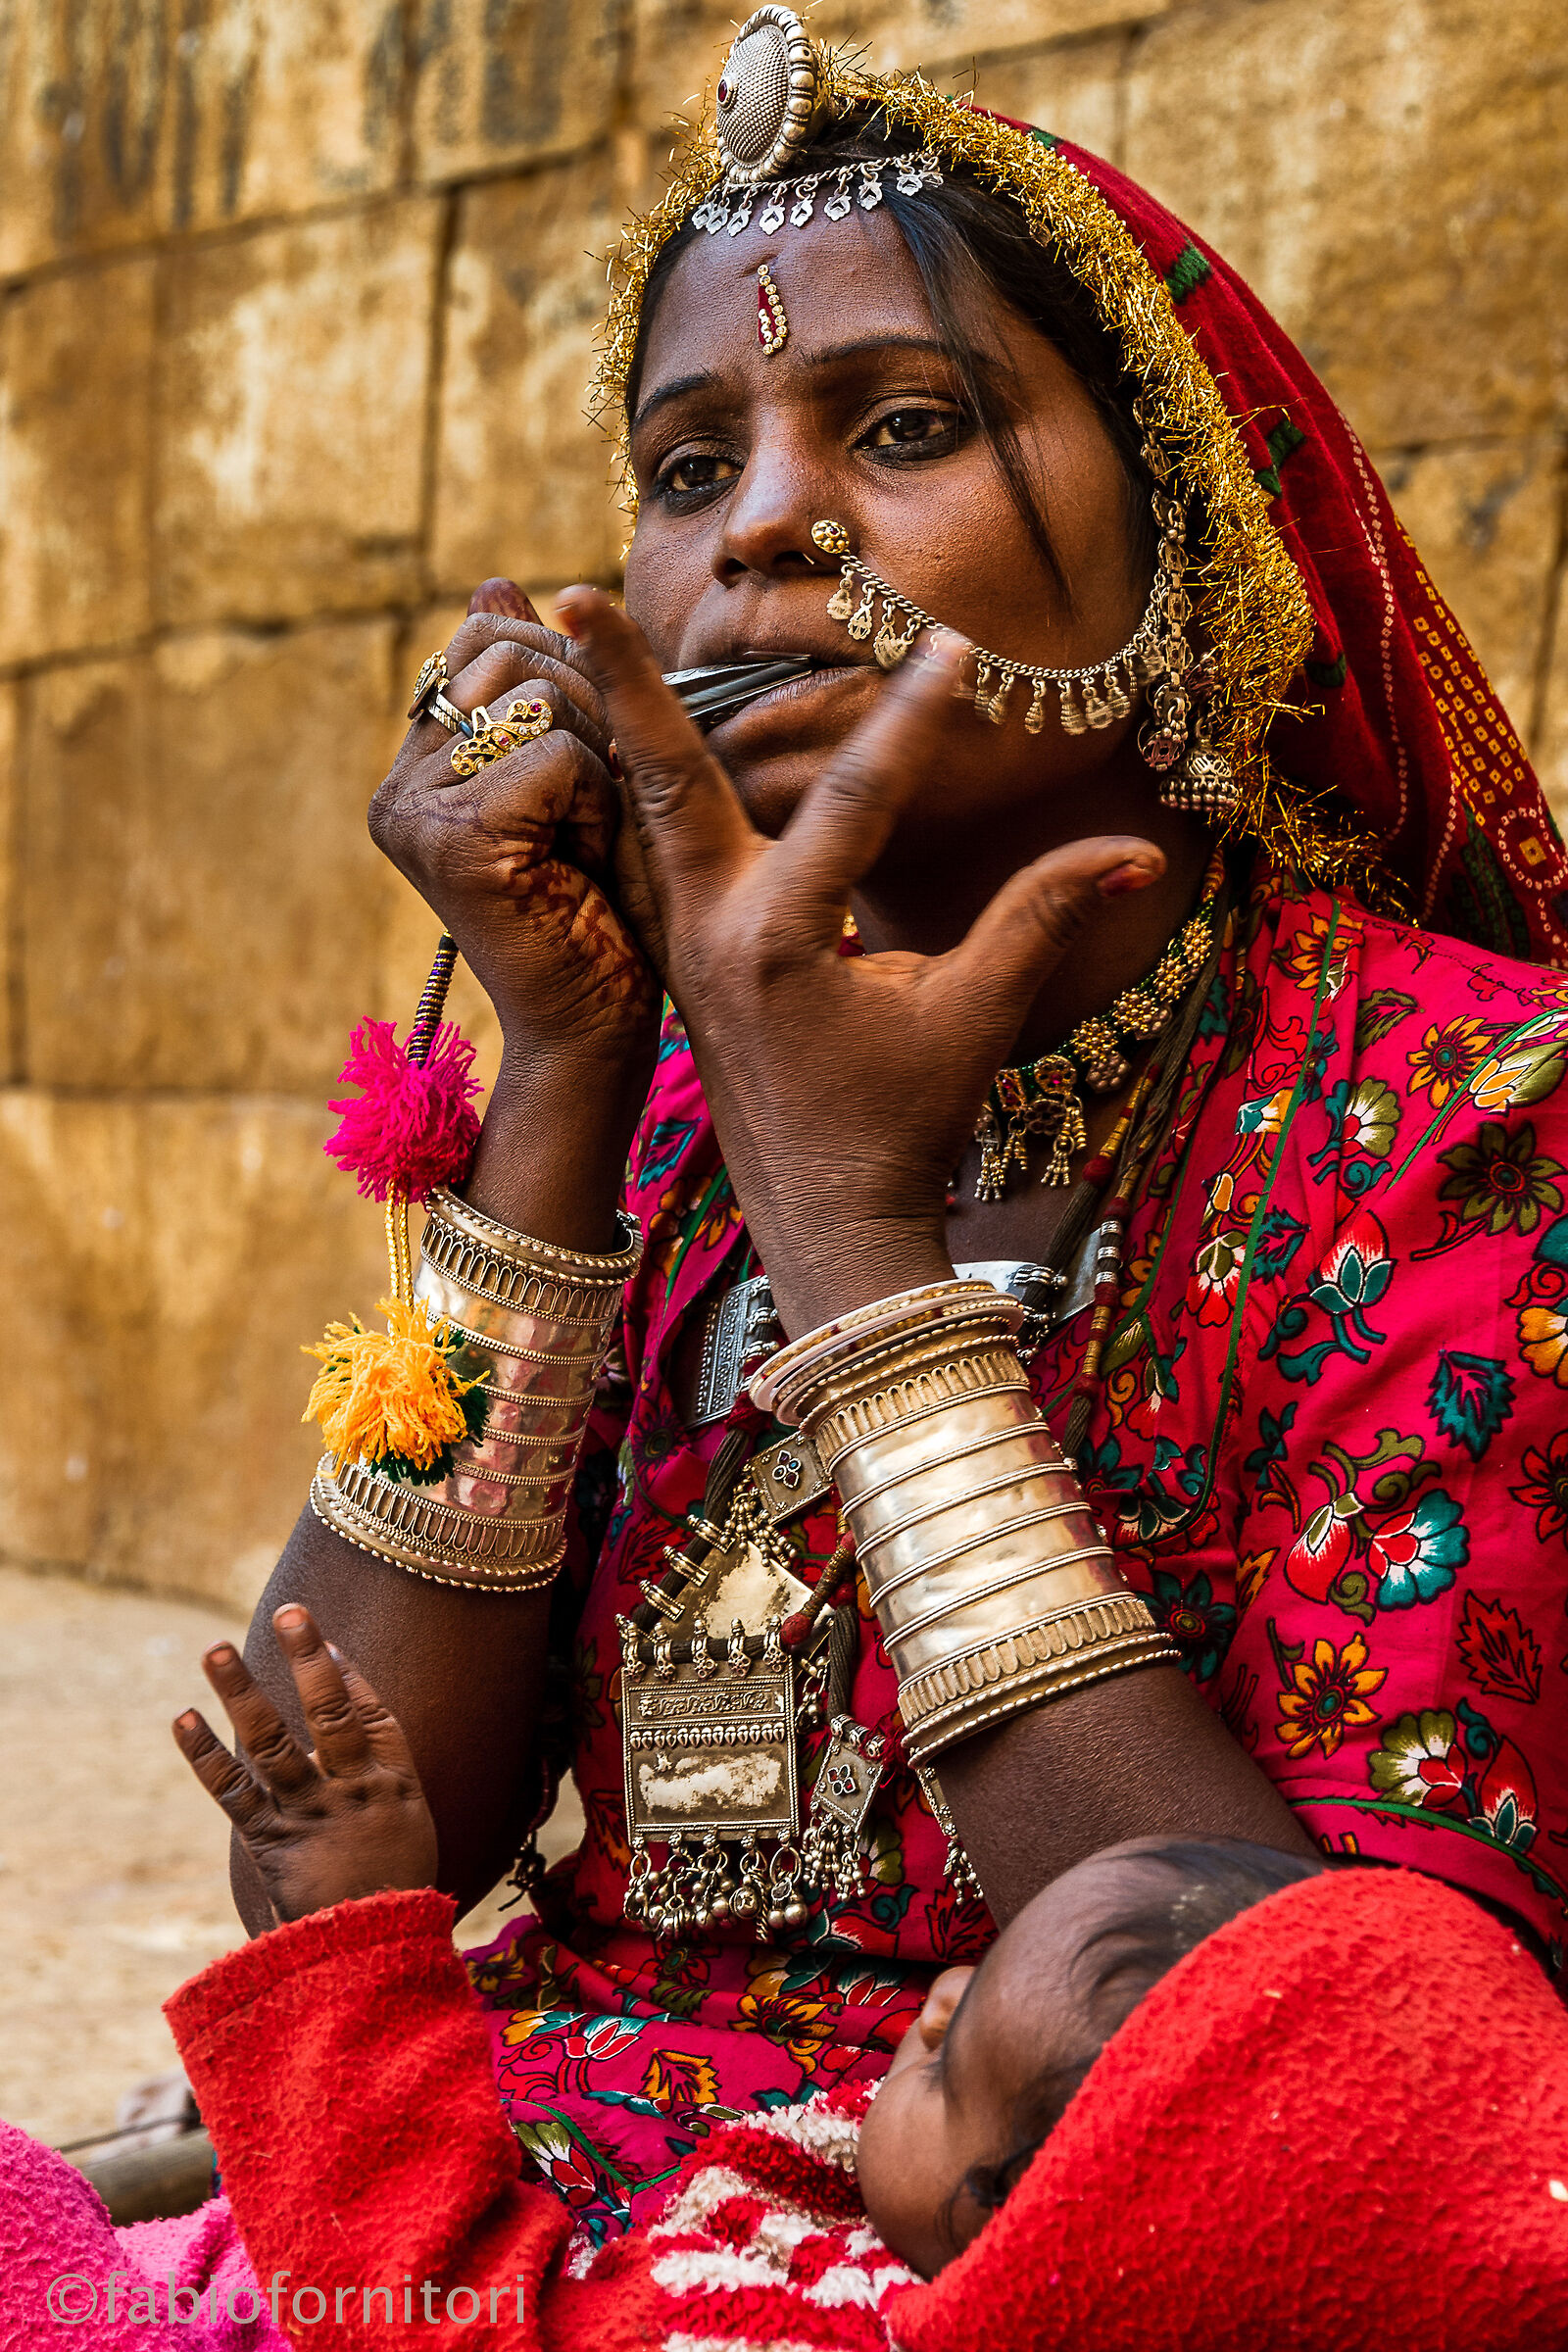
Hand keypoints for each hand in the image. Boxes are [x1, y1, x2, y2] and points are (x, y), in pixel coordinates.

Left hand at [174, 1604, 438, 1924]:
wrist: (369, 1960)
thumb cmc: (393, 1895)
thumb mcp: (410, 1833)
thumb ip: (382, 1782)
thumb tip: (358, 1732)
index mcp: (395, 1786)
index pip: (373, 1714)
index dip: (350, 1675)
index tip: (326, 1640)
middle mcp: (352, 1790)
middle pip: (329, 1712)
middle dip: (308, 1659)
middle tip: (290, 1611)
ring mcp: (308, 1813)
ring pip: (272, 1741)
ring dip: (242, 1691)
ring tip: (215, 1648)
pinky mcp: (268, 1841)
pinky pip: (232, 1791)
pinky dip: (205, 1755)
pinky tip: (184, 1718)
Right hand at [369, 581, 658, 1079]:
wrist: (598, 1024)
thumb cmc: (604, 906)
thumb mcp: (577, 774)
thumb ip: (536, 683)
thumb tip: (495, 580)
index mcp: (416, 764)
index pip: (491, 634)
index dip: (567, 680)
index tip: (578, 772)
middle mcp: (398, 784)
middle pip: (517, 654)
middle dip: (588, 723)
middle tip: (585, 819)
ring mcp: (413, 811)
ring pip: (540, 701)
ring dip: (596, 769)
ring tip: (581, 846)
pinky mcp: (452, 838)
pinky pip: (559, 755)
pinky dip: (597, 808)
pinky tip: (581, 869)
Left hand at [556, 588, 1163, 1334]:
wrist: (824, 1223)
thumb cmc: (901, 1126)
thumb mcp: (976, 1017)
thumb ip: (1043, 916)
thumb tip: (1140, 850)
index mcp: (783, 939)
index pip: (857, 798)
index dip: (916, 719)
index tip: (955, 644)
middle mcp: (711, 930)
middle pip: (661, 777)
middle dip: (623, 681)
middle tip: (571, 591)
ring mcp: (680, 947)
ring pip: (634, 813)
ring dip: (608, 727)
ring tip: (567, 639)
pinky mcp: (676, 961)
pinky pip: (639, 857)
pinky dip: (623, 793)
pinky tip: (607, 742)